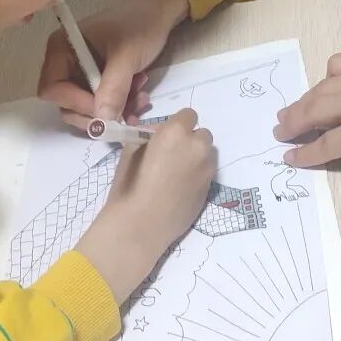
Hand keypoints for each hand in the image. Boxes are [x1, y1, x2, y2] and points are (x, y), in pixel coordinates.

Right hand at [38, 0, 188, 123]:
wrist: (160, 12)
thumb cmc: (140, 25)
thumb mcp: (127, 56)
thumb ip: (113, 88)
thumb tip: (102, 121)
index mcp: (62, 48)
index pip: (52, 89)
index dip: (76, 104)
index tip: (106, 109)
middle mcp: (66, 63)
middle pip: (67, 104)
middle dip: (99, 112)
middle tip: (127, 110)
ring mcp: (81, 73)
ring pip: (88, 108)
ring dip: (114, 110)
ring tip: (141, 99)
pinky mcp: (98, 80)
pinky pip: (102, 103)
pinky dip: (120, 106)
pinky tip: (140, 97)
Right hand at [76, 108, 215, 302]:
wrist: (141, 225)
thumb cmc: (130, 185)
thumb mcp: (132, 150)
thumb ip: (151, 135)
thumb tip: (159, 133)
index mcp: (176, 131)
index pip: (188, 115)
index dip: (178, 125)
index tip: (168, 138)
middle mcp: (197, 145)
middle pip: (202, 134)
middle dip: (190, 141)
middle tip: (173, 156)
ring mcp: (207, 167)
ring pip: (208, 153)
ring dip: (197, 156)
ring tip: (179, 173)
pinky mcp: (210, 187)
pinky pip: (207, 172)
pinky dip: (198, 174)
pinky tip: (182, 188)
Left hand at [274, 53, 340, 186]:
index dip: (325, 80)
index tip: (318, 93)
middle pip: (323, 87)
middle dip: (303, 102)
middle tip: (287, 115)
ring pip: (317, 110)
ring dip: (295, 123)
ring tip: (281, 134)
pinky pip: (325, 143)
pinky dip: (306, 152)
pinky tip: (294, 159)